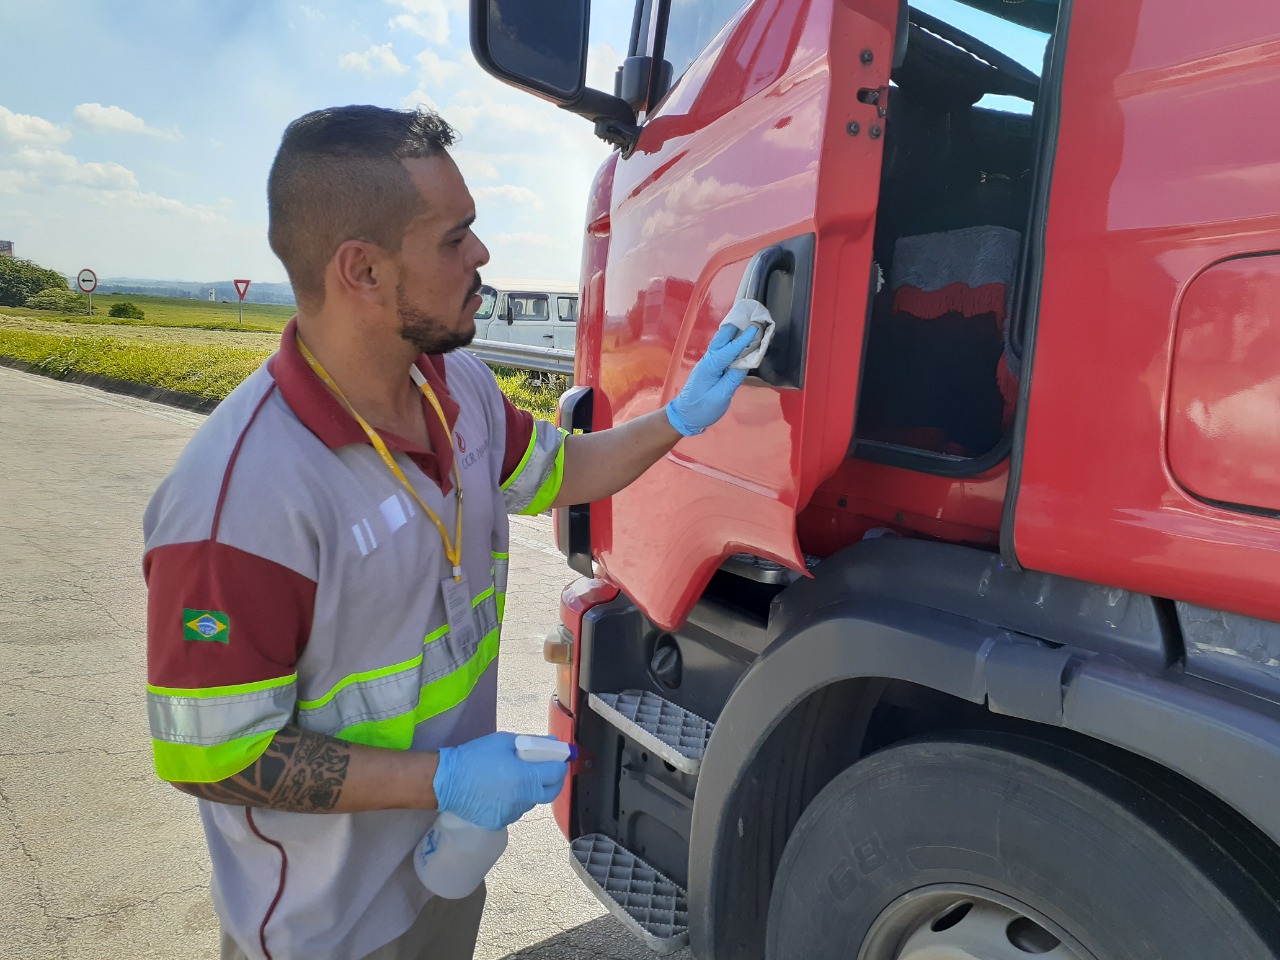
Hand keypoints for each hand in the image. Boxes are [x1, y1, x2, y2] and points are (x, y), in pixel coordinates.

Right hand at [433, 732, 566, 829]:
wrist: (446, 781)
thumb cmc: (474, 757)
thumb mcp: (504, 742)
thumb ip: (532, 743)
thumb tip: (552, 744)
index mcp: (525, 778)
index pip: (556, 774)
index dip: (560, 764)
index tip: (558, 758)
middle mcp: (522, 799)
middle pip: (550, 793)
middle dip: (553, 780)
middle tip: (547, 770)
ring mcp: (511, 813)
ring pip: (531, 802)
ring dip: (532, 790)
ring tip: (517, 777)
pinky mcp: (499, 822)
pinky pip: (515, 810)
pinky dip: (515, 800)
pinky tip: (502, 790)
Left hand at [666, 322, 758, 436]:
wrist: (684, 416)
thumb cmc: (701, 409)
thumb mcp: (720, 396)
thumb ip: (732, 379)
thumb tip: (745, 363)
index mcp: (710, 367)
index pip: (729, 350)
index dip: (744, 340)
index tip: (755, 327)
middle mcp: (708, 360)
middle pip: (722, 338)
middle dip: (735, 326)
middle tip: (749, 314)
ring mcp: (708, 363)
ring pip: (721, 343)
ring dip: (733, 331)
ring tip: (746, 321)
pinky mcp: (711, 368)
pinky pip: (722, 350)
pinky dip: (731, 342)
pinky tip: (739, 338)